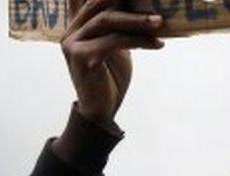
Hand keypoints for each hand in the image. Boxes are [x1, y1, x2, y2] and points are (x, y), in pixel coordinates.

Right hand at [61, 0, 164, 123]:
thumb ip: (118, 28)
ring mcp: (73, 45)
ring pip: (107, 21)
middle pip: (99, 5)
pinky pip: (114, 41)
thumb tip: (141, 7)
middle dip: (127, 2)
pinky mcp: (83, 58)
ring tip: (160, 22)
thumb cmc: (110, 79)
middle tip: (153, 5)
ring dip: (137, 21)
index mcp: (76, 27)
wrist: (100, 111)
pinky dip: (139, 41)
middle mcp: (70, 33)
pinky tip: (157, 43)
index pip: (91, 1)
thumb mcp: (115, 47)